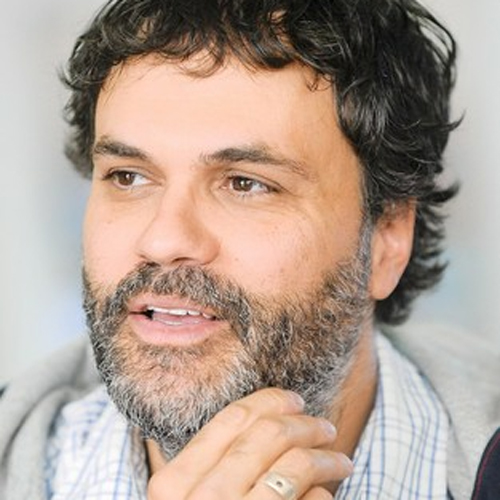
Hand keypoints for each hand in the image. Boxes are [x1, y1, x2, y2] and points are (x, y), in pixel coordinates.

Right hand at [147, 388, 352, 498]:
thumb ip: (216, 465)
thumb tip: (274, 414)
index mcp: (173, 485)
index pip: (232, 418)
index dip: (269, 400)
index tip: (294, 400)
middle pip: (268, 434)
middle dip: (304, 422)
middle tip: (324, 426)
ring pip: (295, 465)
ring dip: (326, 456)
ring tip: (341, 459)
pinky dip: (323, 497)